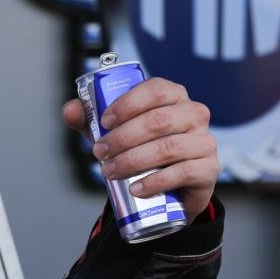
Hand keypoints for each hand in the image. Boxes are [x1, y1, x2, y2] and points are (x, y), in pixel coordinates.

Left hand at [62, 77, 217, 221]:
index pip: (155, 89)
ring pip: (168, 147)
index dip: (128, 104)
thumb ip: (89, 120)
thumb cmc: (140, 150)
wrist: (167, 189)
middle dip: (123, 138)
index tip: (104, 122)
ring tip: (110, 172)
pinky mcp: (208, 169)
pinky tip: (136, 188)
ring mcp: (204, 141)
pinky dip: (155, 181)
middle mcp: (194, 114)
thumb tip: (71, 110)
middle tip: (99, 153)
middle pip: (158, 120)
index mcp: (173, 96)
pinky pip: (183, 172)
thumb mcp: (112, 133)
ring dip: (133, 160)